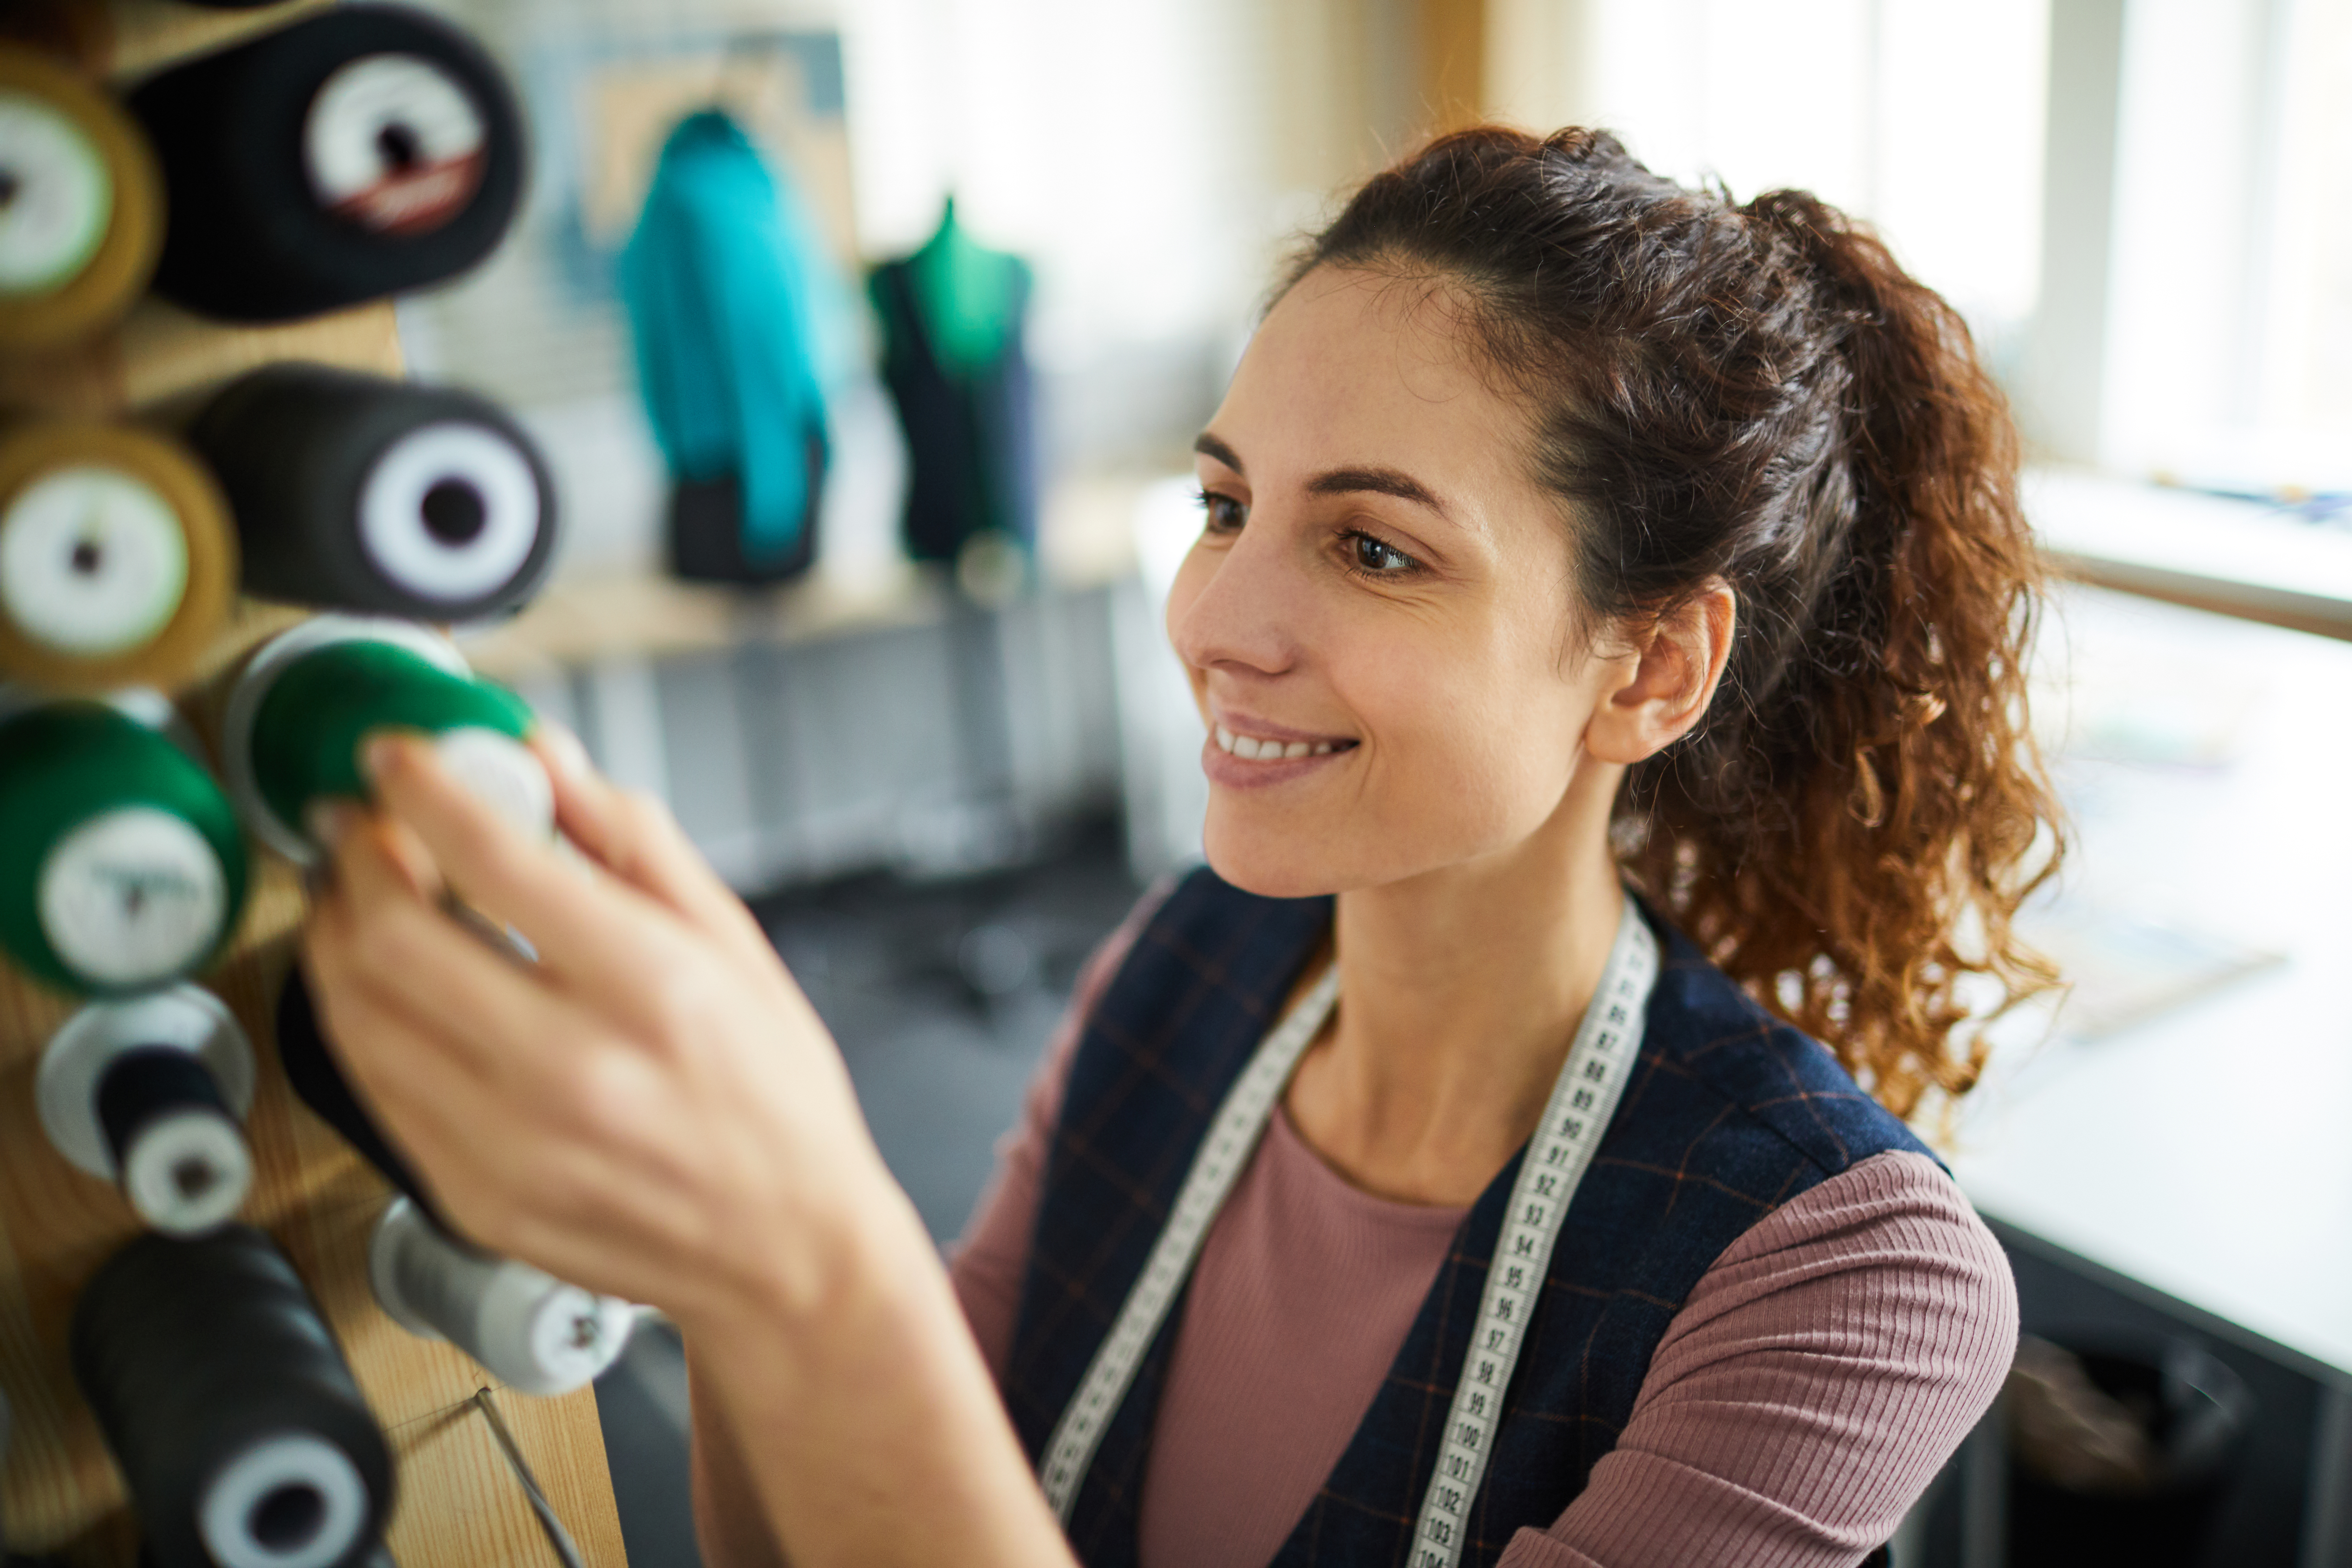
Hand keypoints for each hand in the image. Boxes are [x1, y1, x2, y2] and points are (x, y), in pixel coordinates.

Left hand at [300, 726, 921, 1331]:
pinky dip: (359, 1017)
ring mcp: (512, 1147)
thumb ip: (631, 839)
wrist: (783, 1249)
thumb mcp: (733, 942)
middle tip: (359, 825)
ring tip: (353, 896)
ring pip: (359, 1014)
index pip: (497, 860)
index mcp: (652, 990)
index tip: (397, 756)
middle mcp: (575, 1071)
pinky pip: (372, 1089)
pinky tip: (380, 985)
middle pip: (395, 938)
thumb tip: (545, 755)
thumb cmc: (772, 1096)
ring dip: (334, 934)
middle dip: (355, 858)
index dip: (425, 789)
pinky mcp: (472, 1198)